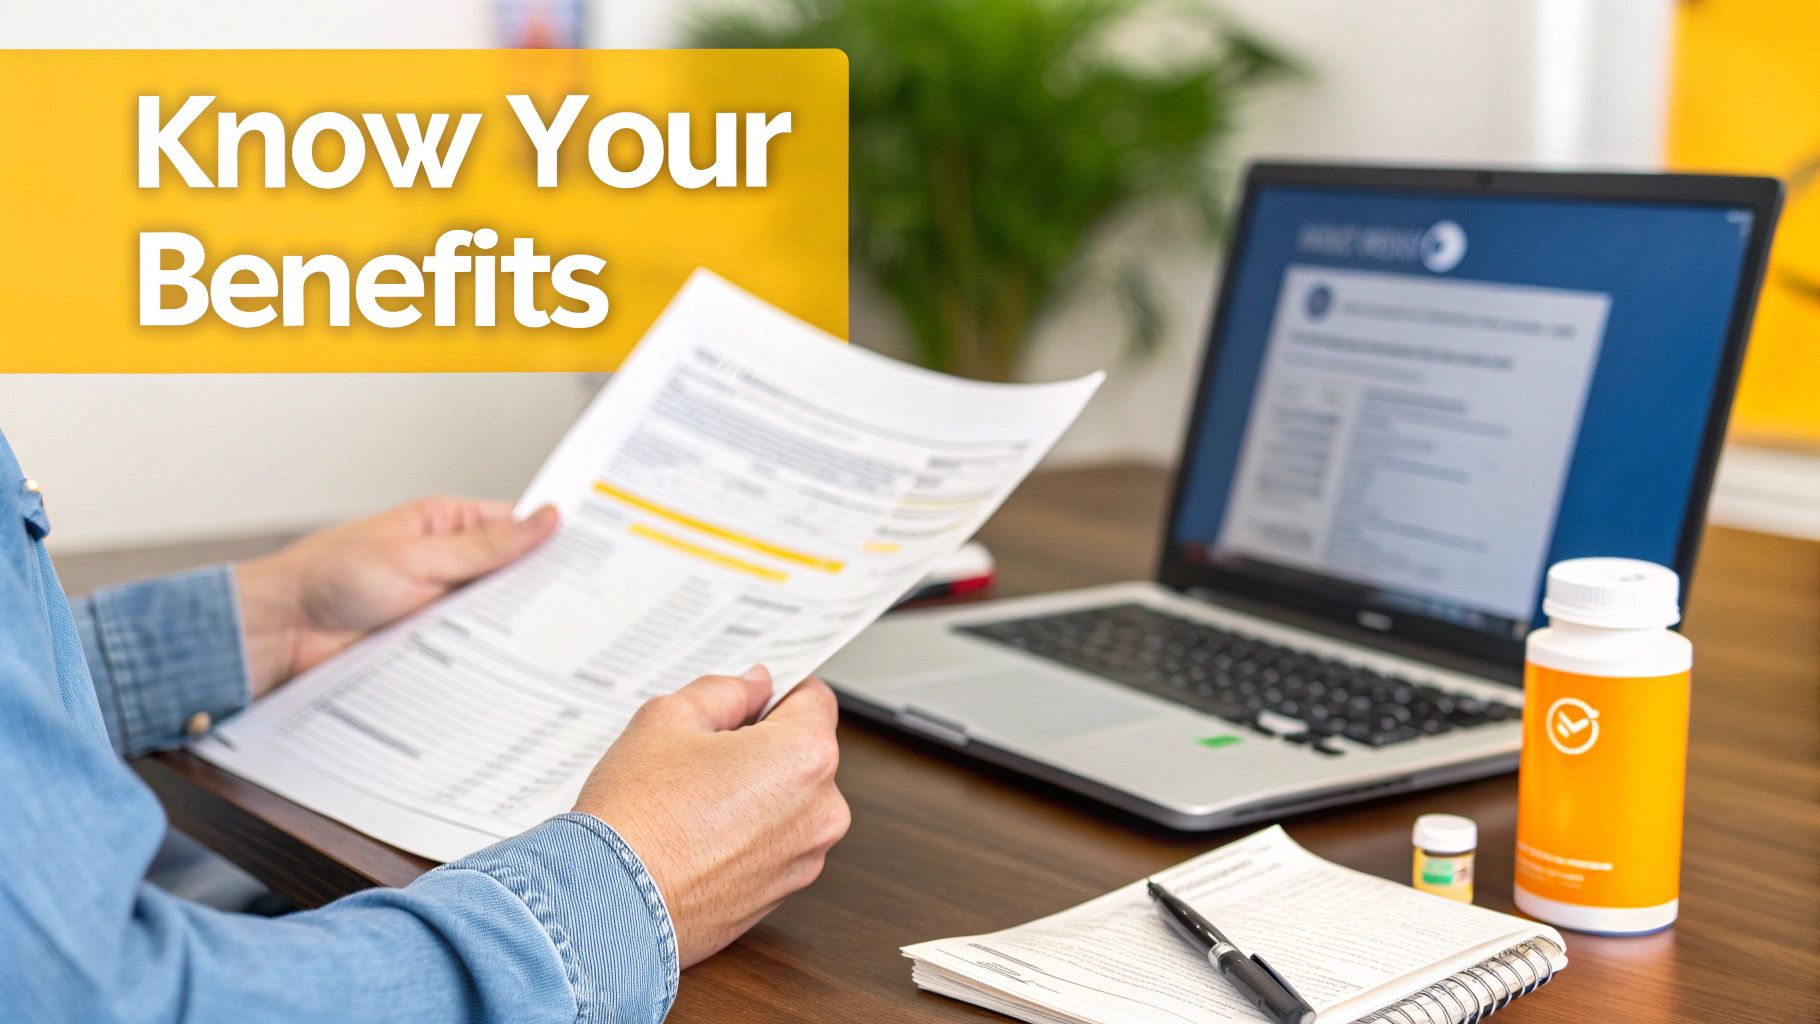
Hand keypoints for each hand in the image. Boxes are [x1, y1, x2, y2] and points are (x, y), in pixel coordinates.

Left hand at [234, 497, 558, 696]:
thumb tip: (545, 518)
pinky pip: (470, 654)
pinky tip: (512, 670)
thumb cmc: (327, 578)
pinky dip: (487, 661)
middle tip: (587, 607)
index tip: (595, 555)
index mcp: (446, 526)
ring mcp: (439, 609)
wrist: (277, 635)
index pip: (517, 528)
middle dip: (541, 592)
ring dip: (513, 631)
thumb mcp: (417, 557)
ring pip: (495, 620)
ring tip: (555, 641)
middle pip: (512, 578)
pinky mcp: (429, 648)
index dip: (554, 540)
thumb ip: (486, 546)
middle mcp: (446, 566)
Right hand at [575, 666, 849, 967]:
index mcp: (805, 756)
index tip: (747, 699)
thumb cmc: (637, 817)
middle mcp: (821, 810)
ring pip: (789, 801)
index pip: (813, 698)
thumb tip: (753, 686)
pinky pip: (774, 844)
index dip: (776, 691)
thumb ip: (723, 692)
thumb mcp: (668, 719)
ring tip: (694, 800)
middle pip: (802, 753)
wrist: (608, 905)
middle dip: (761, 745)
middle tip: (703, 753)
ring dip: (756, 792)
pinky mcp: (782, 894)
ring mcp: (805, 858)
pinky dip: (747, 835)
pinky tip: (698, 835)